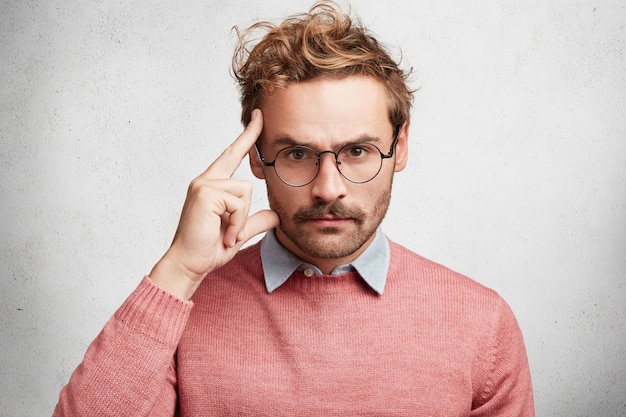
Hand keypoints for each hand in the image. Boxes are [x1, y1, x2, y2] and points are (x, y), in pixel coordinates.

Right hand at [150, 109, 278, 299]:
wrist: (189, 264)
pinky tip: (224, 233)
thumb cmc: (209, 248)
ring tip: (225, 233)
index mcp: (212, 185)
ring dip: (240, 220)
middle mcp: (205, 180)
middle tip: (232, 210)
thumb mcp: (238, 232)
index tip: (260, 116)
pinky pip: (238, 203)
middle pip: (245, 177)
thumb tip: (275, 215)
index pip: (233, 154)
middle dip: (244, 192)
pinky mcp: (206, 193)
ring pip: (245, 191)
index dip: (248, 136)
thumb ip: (255, 221)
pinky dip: (236, 223)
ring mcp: (204, 185)